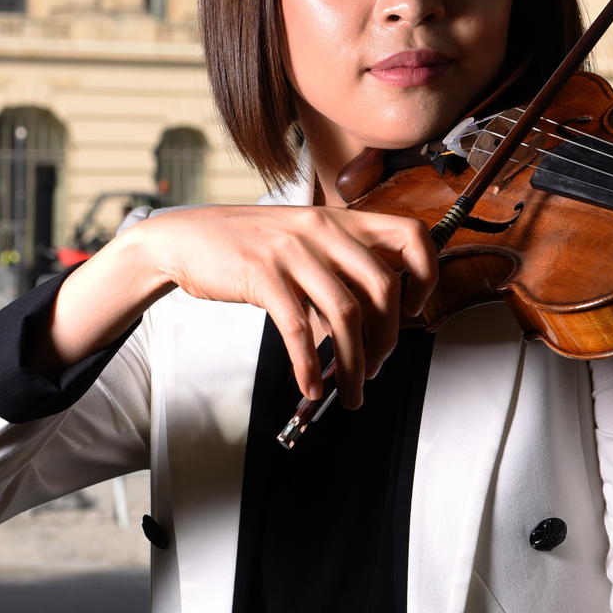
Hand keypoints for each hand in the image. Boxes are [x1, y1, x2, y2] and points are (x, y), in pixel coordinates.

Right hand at [127, 205, 438, 409]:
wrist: (186, 238)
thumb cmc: (249, 246)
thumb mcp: (304, 242)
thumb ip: (340, 272)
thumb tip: (373, 327)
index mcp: (342, 220)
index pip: (412, 235)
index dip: (426, 275)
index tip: (414, 310)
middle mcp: (324, 230)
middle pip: (384, 288)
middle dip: (387, 340)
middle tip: (376, 369)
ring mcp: (293, 251)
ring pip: (346, 316)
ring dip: (352, 365)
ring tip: (348, 392)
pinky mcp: (262, 275)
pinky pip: (299, 329)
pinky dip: (308, 366)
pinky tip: (310, 385)